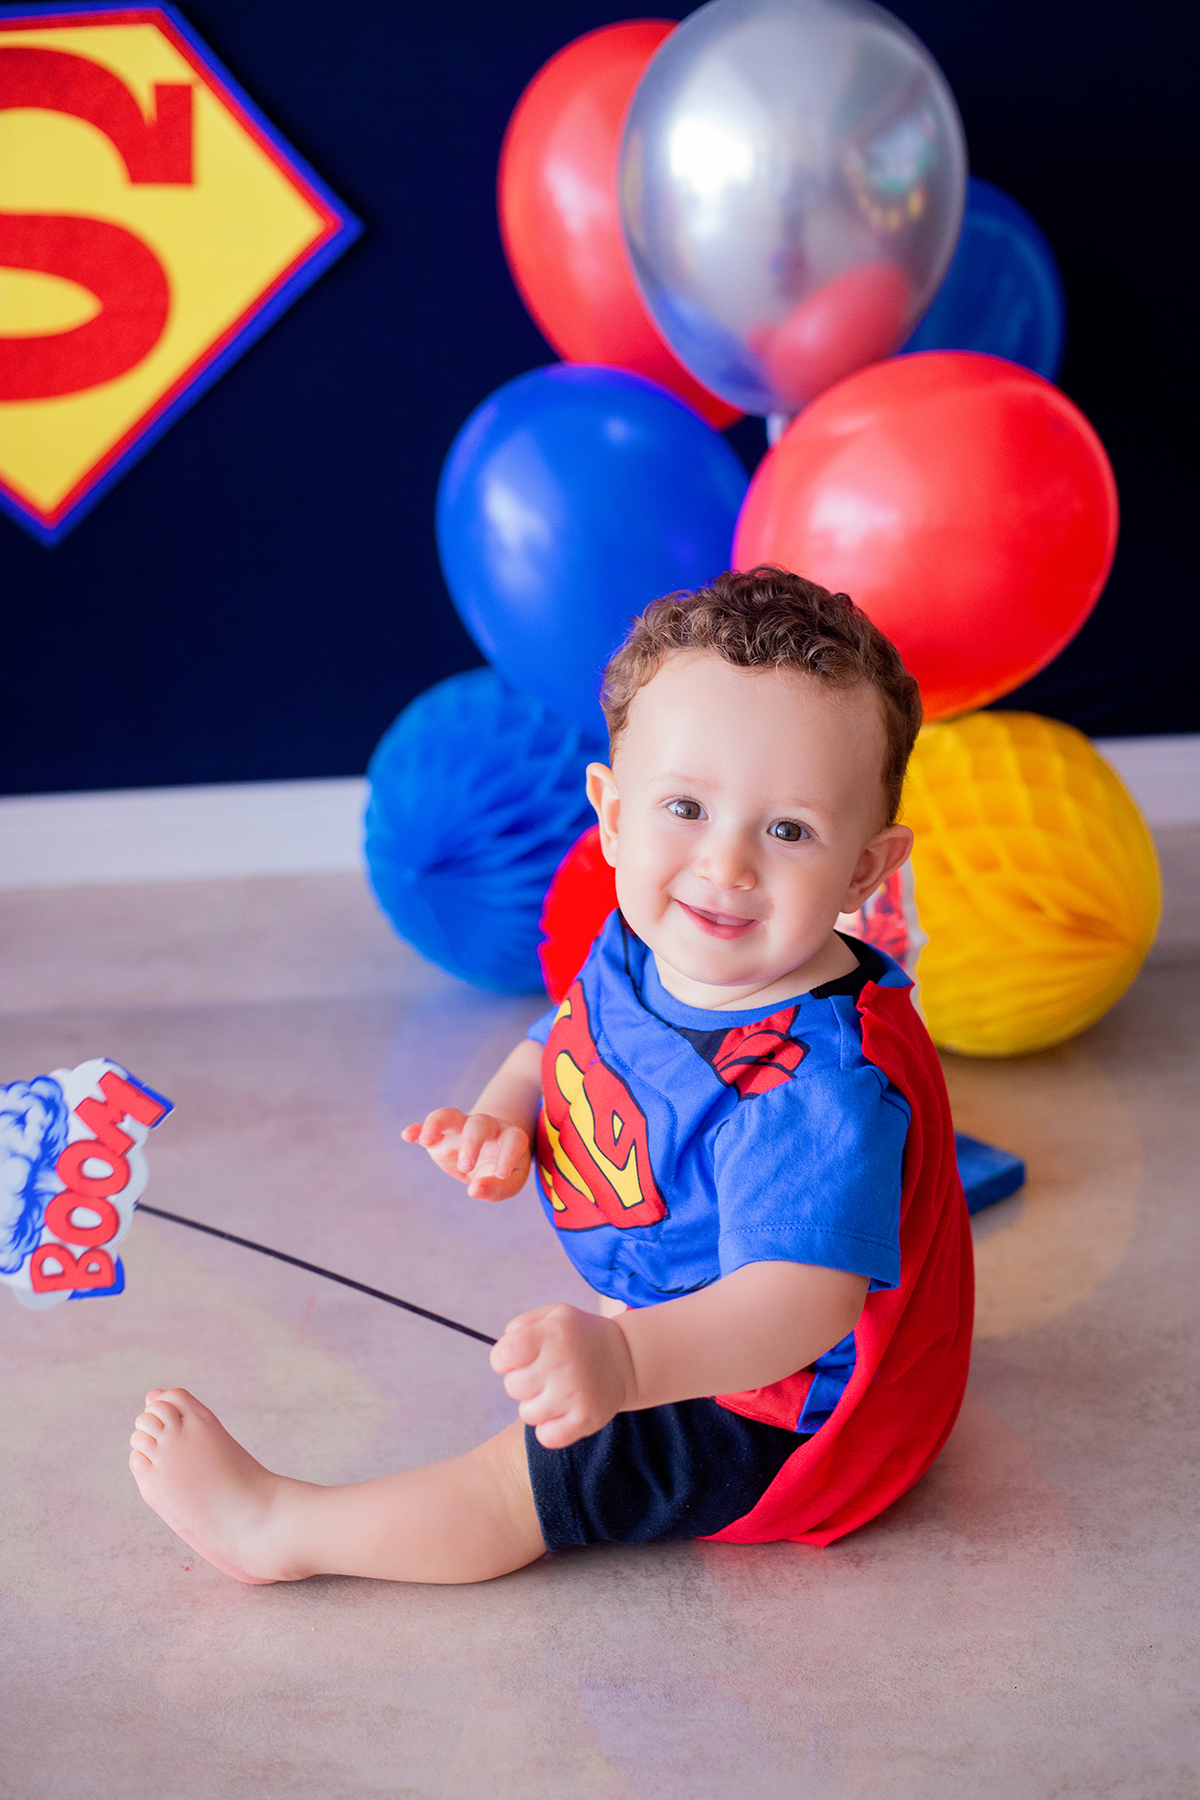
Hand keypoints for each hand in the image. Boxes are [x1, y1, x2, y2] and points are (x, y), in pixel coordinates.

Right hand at [401, 1107, 530, 1200]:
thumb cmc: (503, 1170)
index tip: (501, 1174)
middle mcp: (486, 1127)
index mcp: (509, 1137)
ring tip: (427, 1140)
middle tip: (465, 1166)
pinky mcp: (441, 1136)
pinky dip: (417, 1129)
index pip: (513, 1140)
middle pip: (479, 1124)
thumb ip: (496, 1188)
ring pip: (450, 1115)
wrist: (490, 1154)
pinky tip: (407, 1135)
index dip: (508, 1155)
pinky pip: (427, 1127)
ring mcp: (461, 1128)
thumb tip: (474, 1190)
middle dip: (471, 1143)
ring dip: (438, 1124)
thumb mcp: (509, 1183)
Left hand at [490, 1303, 635, 1447]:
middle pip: (512, 1387)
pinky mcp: (586, 1419)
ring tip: (555, 1390)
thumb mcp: (553, 1315)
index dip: (503, 1359)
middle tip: (543, 1373)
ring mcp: (574, 1394)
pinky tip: (560, 1412)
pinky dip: (549, 1429)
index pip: (503, 1356)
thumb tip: (502, 1353)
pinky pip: (547, 1437)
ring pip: (527, 1413)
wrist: (625, 1356)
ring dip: (536, 1404)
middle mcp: (563, 1363)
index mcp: (552, 1334)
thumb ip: (520, 1327)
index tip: (518, 1357)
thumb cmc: (578, 1336)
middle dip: (522, 1381)